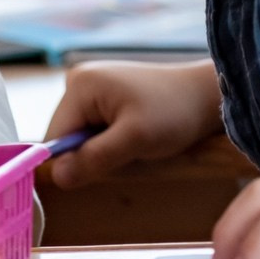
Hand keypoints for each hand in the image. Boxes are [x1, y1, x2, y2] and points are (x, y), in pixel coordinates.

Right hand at [44, 59, 223, 187]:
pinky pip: (93, 128)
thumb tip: (57, 178)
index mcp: (79, 85)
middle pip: (66, 136)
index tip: (104, 168)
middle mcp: (78, 80)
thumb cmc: (174, 113)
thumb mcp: (134, 140)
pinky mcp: (103, 94)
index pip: (53, 138)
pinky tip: (134, 134)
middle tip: (127, 152)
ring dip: (102, 148)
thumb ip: (94, 158)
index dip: (73, 161)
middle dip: (91, 153)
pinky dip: (110, 140)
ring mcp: (90, 85)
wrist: (205, 95)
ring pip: (81, 135)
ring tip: (134, 141)